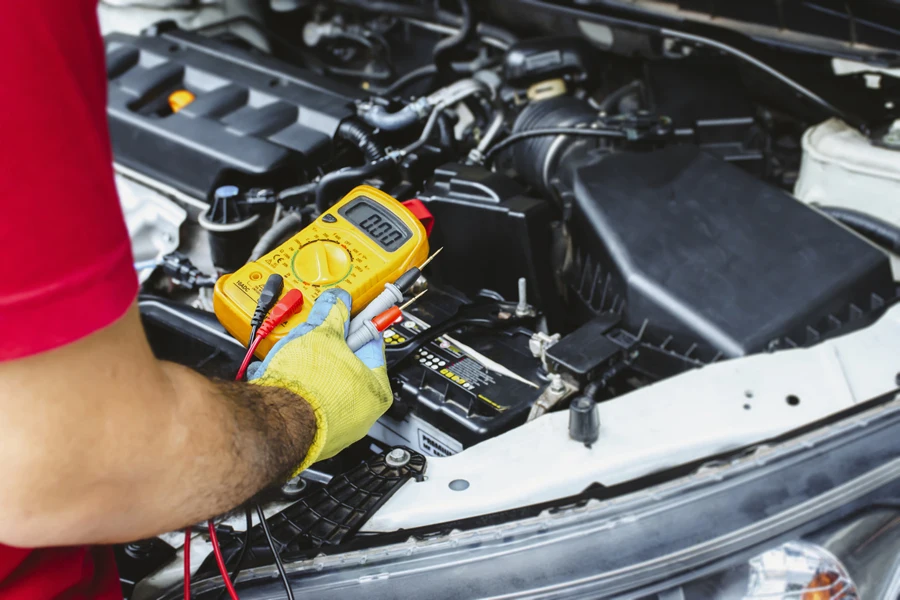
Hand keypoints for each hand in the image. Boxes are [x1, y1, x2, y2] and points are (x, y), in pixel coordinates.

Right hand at [247, 289, 391, 474]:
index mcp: (375, 389)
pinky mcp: (310, 436)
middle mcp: (360, 413)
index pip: (372, 345)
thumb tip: (338, 301)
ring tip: (290, 358)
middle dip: (325, 348)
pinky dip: (291, 390)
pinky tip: (278, 379)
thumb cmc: (307, 389)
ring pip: (321, 385)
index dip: (358, 325)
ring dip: (304, 369)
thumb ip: (332, 313)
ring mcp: (335, 428)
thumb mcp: (321, 334)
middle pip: (345, 366)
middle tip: (313, 336)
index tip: (352, 317)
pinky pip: (303, 404)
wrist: (273, 423)